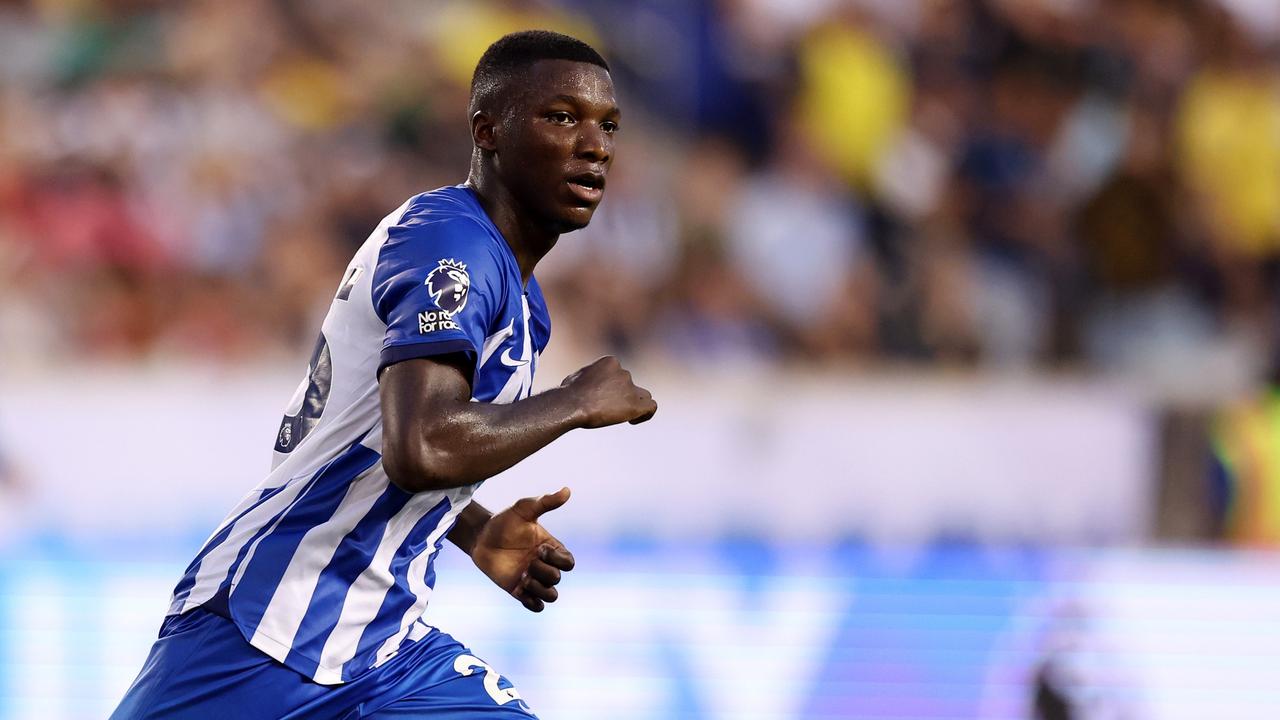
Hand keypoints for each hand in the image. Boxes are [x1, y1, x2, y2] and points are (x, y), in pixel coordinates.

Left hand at [470, 487, 575, 611]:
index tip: (539, 548)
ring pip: (551, 596)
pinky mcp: (518, 591)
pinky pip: (535, 606)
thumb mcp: (524, 509)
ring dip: (539, 589)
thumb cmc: (504, 521)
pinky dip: (532, 601)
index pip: (568, 562)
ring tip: (522, 577)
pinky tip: (520, 587)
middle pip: (558, 579)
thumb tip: (567, 490)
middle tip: (526, 561)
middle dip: (543, 571)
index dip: (557, 559)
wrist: (480, 537)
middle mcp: (544, 565)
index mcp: (550, 548)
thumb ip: (546, 502)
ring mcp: (532, 579)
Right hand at [561, 356, 656, 427]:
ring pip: (643, 396)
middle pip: (630, 386)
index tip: (602, 398)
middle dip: (622, 397)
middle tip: (607, 410)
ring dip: (634, 405)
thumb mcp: (576, 378)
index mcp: (610, 362)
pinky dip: (647, 414)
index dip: (613, 387)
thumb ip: (587, 379)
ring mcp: (630, 388)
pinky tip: (633, 421)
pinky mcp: (635, 404)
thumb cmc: (568, 393)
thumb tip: (581, 384)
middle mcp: (623, 372)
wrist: (572, 404)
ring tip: (621, 416)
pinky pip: (651, 407)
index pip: (619, 374)